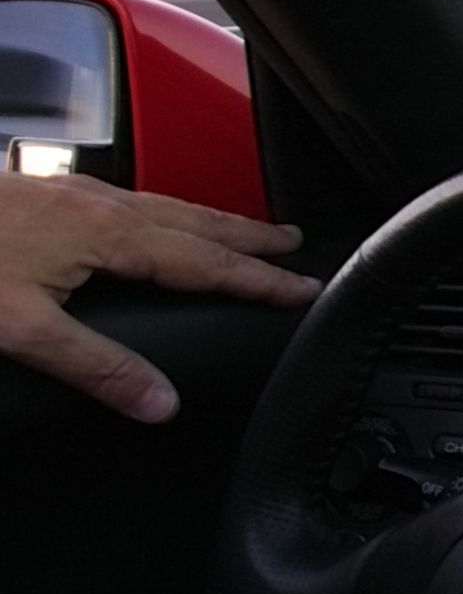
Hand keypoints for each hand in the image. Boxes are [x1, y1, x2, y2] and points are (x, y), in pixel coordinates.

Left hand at [0, 172, 316, 420]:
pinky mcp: (45, 191)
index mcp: (105, 234)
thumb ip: (95, 366)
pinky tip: (152, 221)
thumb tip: (159, 403)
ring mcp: (71, 192)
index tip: (303, 287)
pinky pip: (130, 199)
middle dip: (250, 237)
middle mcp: (97, 205)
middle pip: (195, 220)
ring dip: (212, 220)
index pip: (204, 262)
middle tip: (296, 246)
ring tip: (244, 231)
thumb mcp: (19, 328)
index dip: (258, 278)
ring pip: (164, 204)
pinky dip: (166, 212)